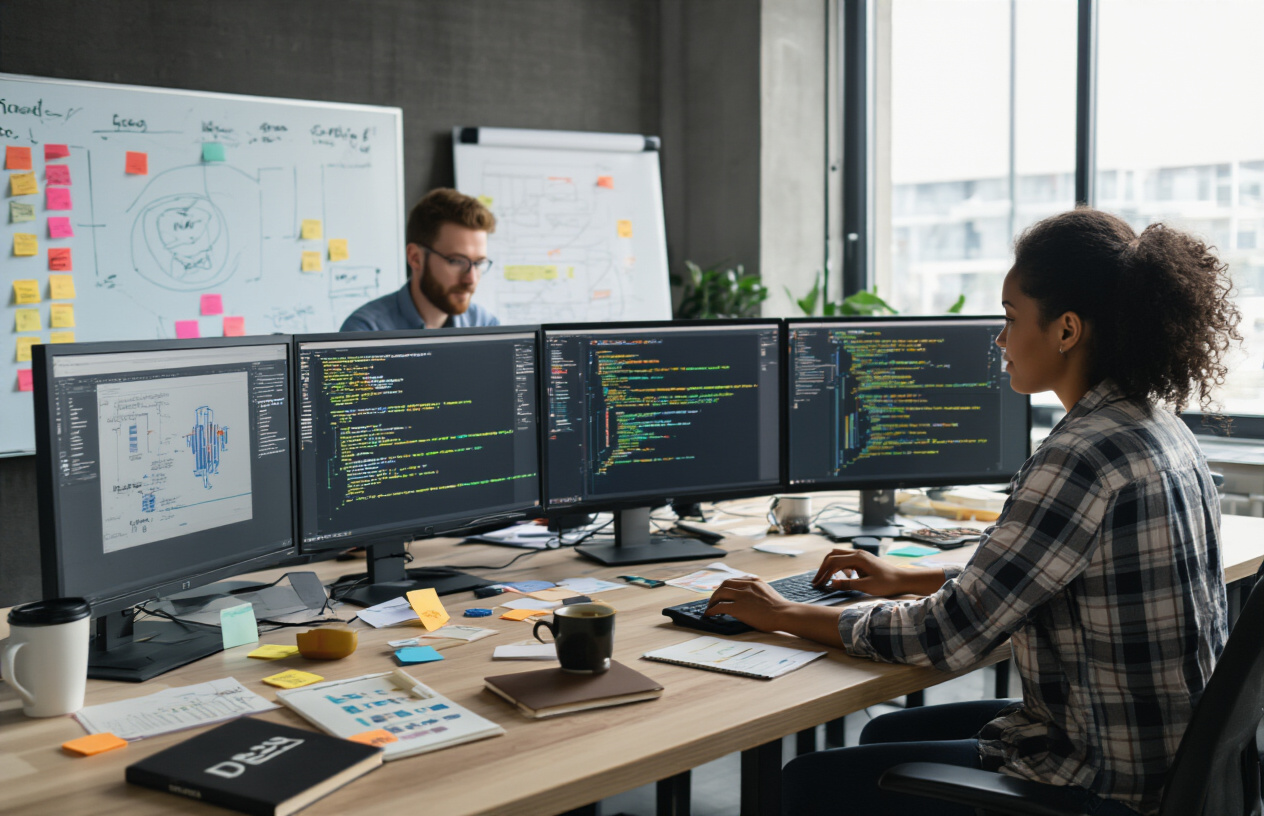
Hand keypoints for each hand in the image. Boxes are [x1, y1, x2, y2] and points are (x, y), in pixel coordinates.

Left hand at [703, 578, 790, 632]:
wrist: (784, 614)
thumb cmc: (781, 608)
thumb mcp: (768, 593)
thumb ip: (758, 591)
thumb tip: (752, 598)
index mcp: (754, 581)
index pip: (734, 580)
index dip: (726, 587)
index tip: (722, 593)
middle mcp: (746, 585)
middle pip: (725, 584)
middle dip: (717, 593)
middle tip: (713, 601)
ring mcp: (741, 596)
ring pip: (720, 593)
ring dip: (712, 601)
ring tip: (709, 608)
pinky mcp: (738, 608)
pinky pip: (720, 607)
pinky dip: (712, 610)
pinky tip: (709, 615)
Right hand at [812, 548, 945, 596]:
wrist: (903, 579)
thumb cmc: (888, 583)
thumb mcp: (867, 586)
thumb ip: (848, 584)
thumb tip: (830, 584)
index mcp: (857, 558)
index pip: (833, 562)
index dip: (823, 573)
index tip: (817, 584)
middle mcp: (857, 553)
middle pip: (833, 555)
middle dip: (823, 568)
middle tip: (817, 581)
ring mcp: (860, 555)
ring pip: (839, 556)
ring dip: (831, 567)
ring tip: (826, 580)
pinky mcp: (863, 560)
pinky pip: (846, 560)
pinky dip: (840, 568)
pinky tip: (844, 578)